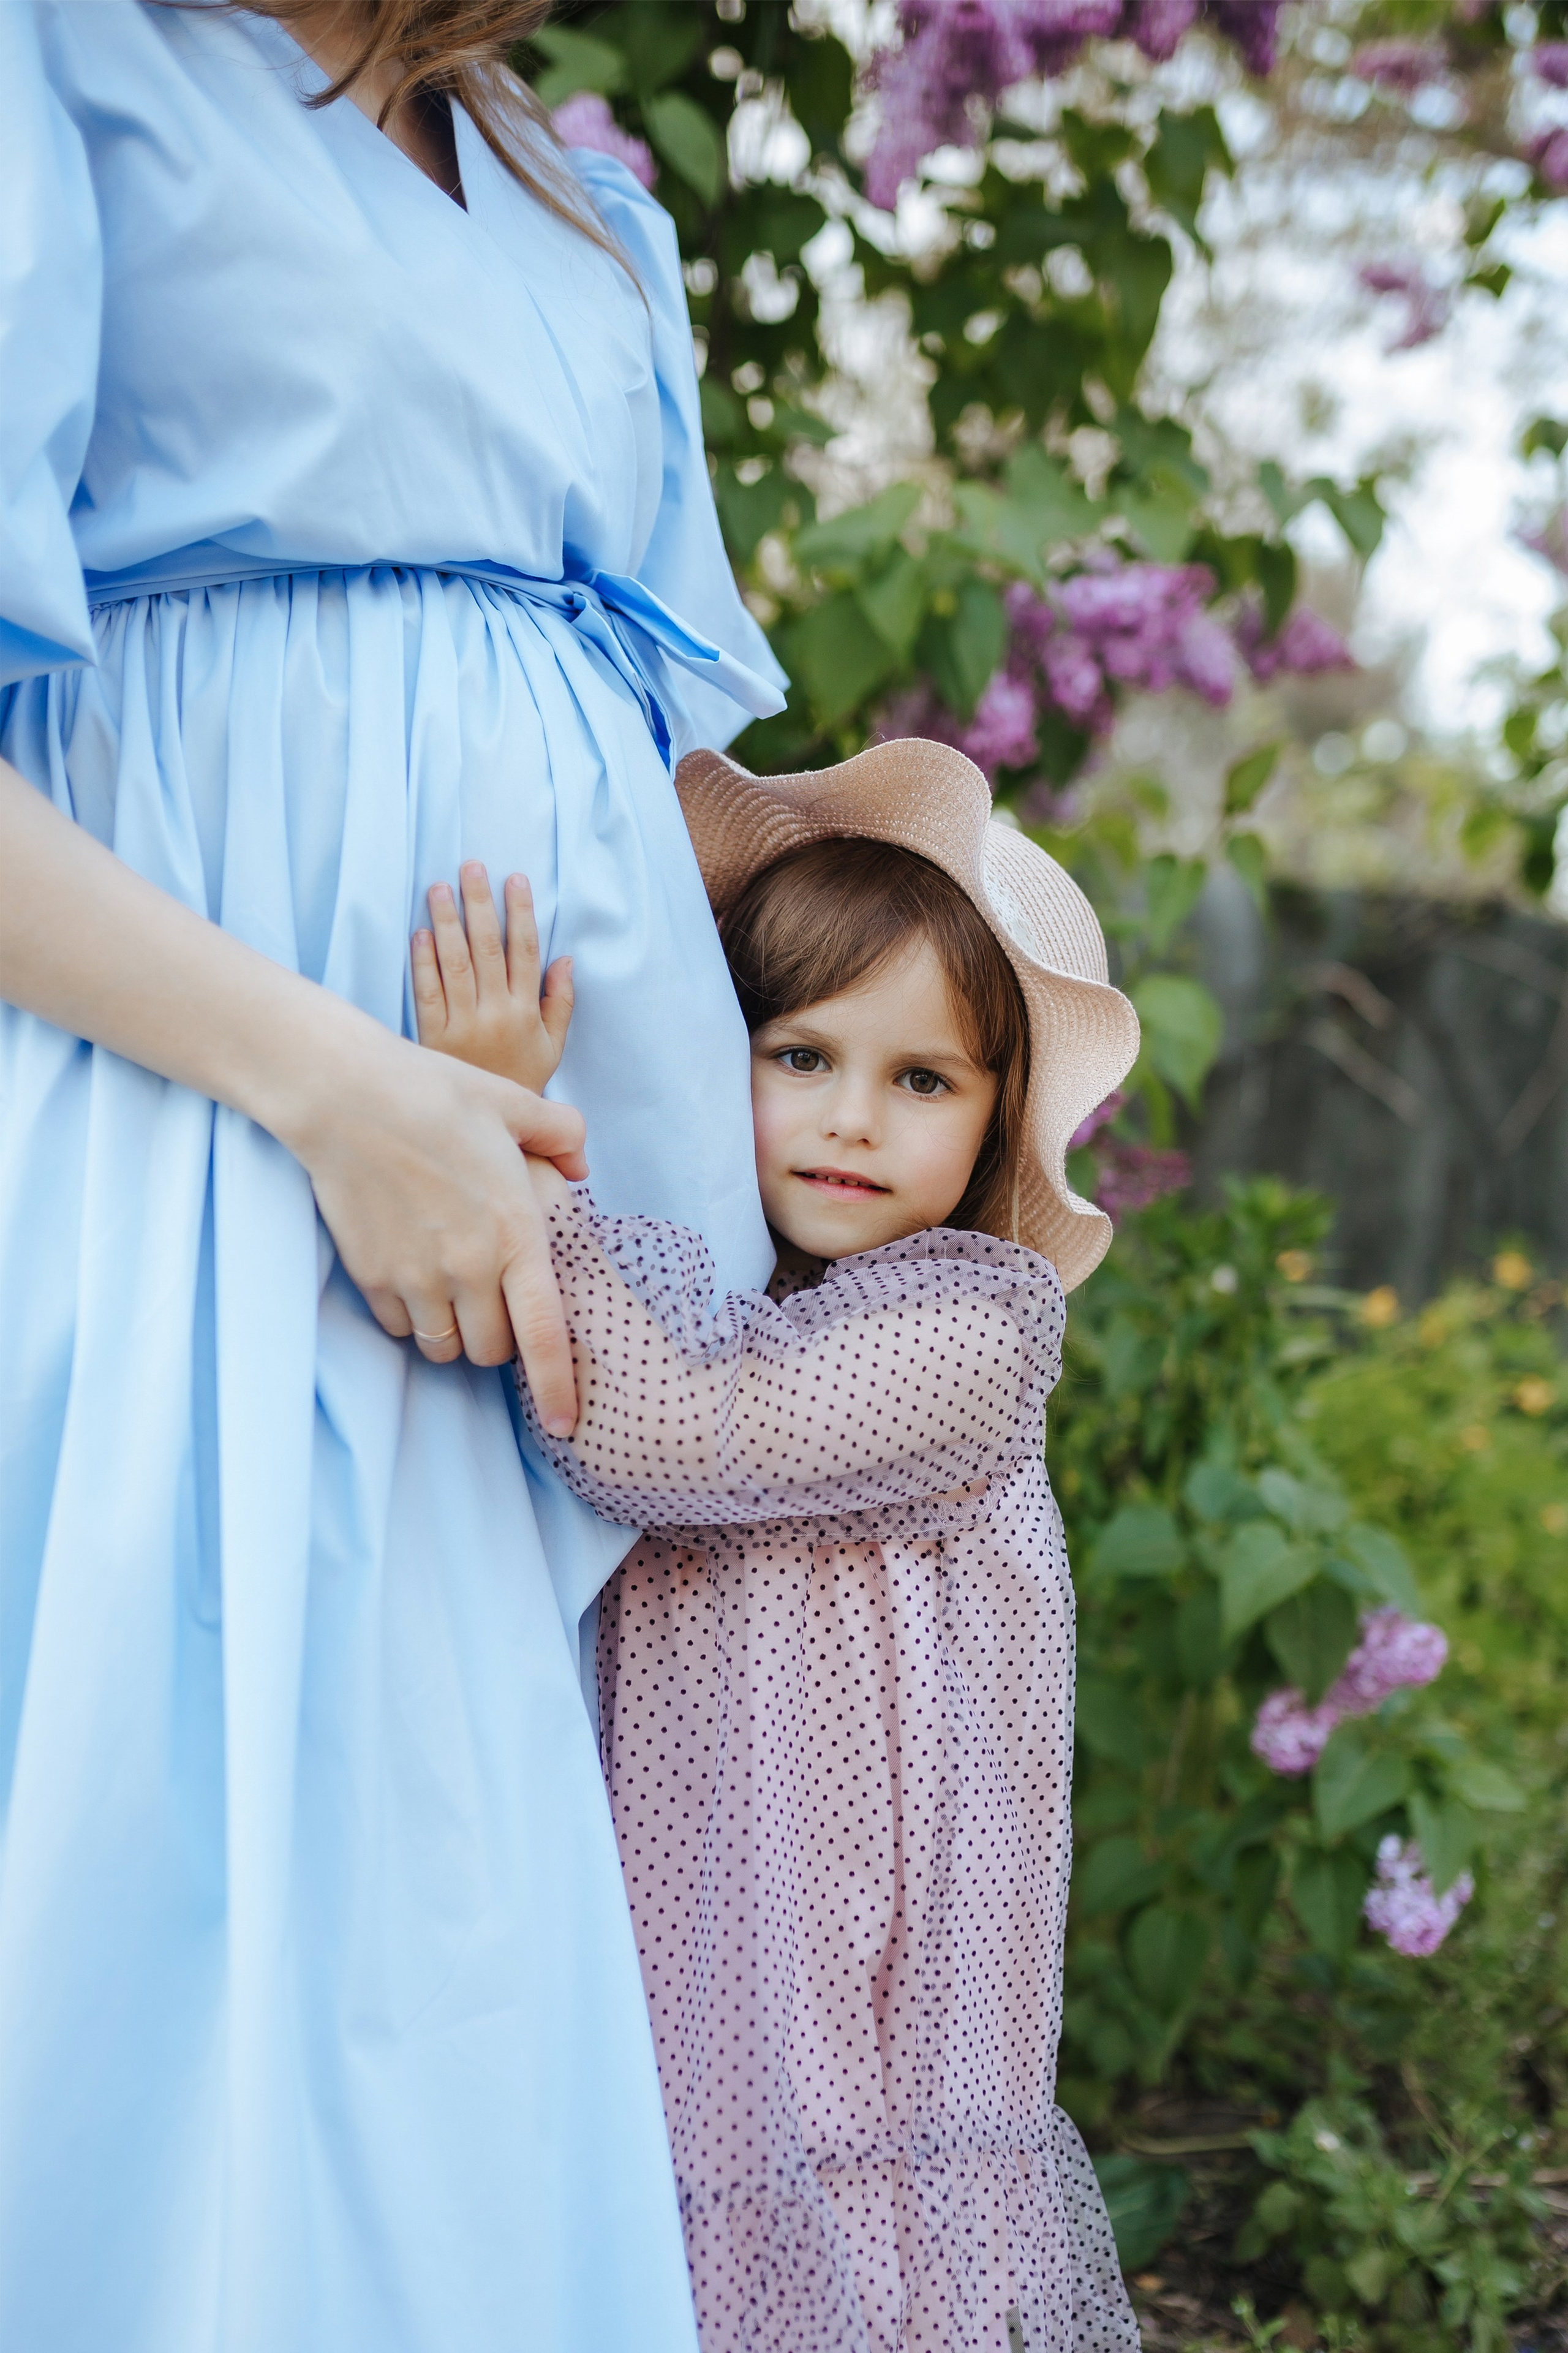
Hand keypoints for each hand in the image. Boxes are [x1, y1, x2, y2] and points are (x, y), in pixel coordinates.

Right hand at [288, 1023, 587, 1431]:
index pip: (544, 1335)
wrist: (344, 1095)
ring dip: (454, 1333)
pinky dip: (409, 1316)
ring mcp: (416, 1277)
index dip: (558, 1389)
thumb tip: (581, 1173)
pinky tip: (412, 1274)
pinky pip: (398, 1327)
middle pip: (492, 1352)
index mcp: (516, 1233)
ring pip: (444, 1348)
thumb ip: (562, 1138)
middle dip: (500, 1341)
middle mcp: (469, 1268)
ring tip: (452, 1291)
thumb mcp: (515, 1102)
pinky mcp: (372, 1276)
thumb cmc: (434, 1092)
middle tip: (497, 1304)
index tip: (567, 1424)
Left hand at [412, 864, 572, 1093]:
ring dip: (448, 921)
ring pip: (456, 963)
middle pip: (488, 948)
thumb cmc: (522, 1078)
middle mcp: (497, 1013)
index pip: (525, 952)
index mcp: (527, 1011)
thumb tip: (564, 958)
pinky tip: (421, 932)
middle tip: (472, 867)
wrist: (488, 1123)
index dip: (521, 914)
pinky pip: (428, 992)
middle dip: (480, 903)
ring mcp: (464, 1024)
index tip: (515, 880)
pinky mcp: (435, 1036)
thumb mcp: (554, 1046)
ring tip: (440, 887)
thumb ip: (561, 1002)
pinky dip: (424, 961)